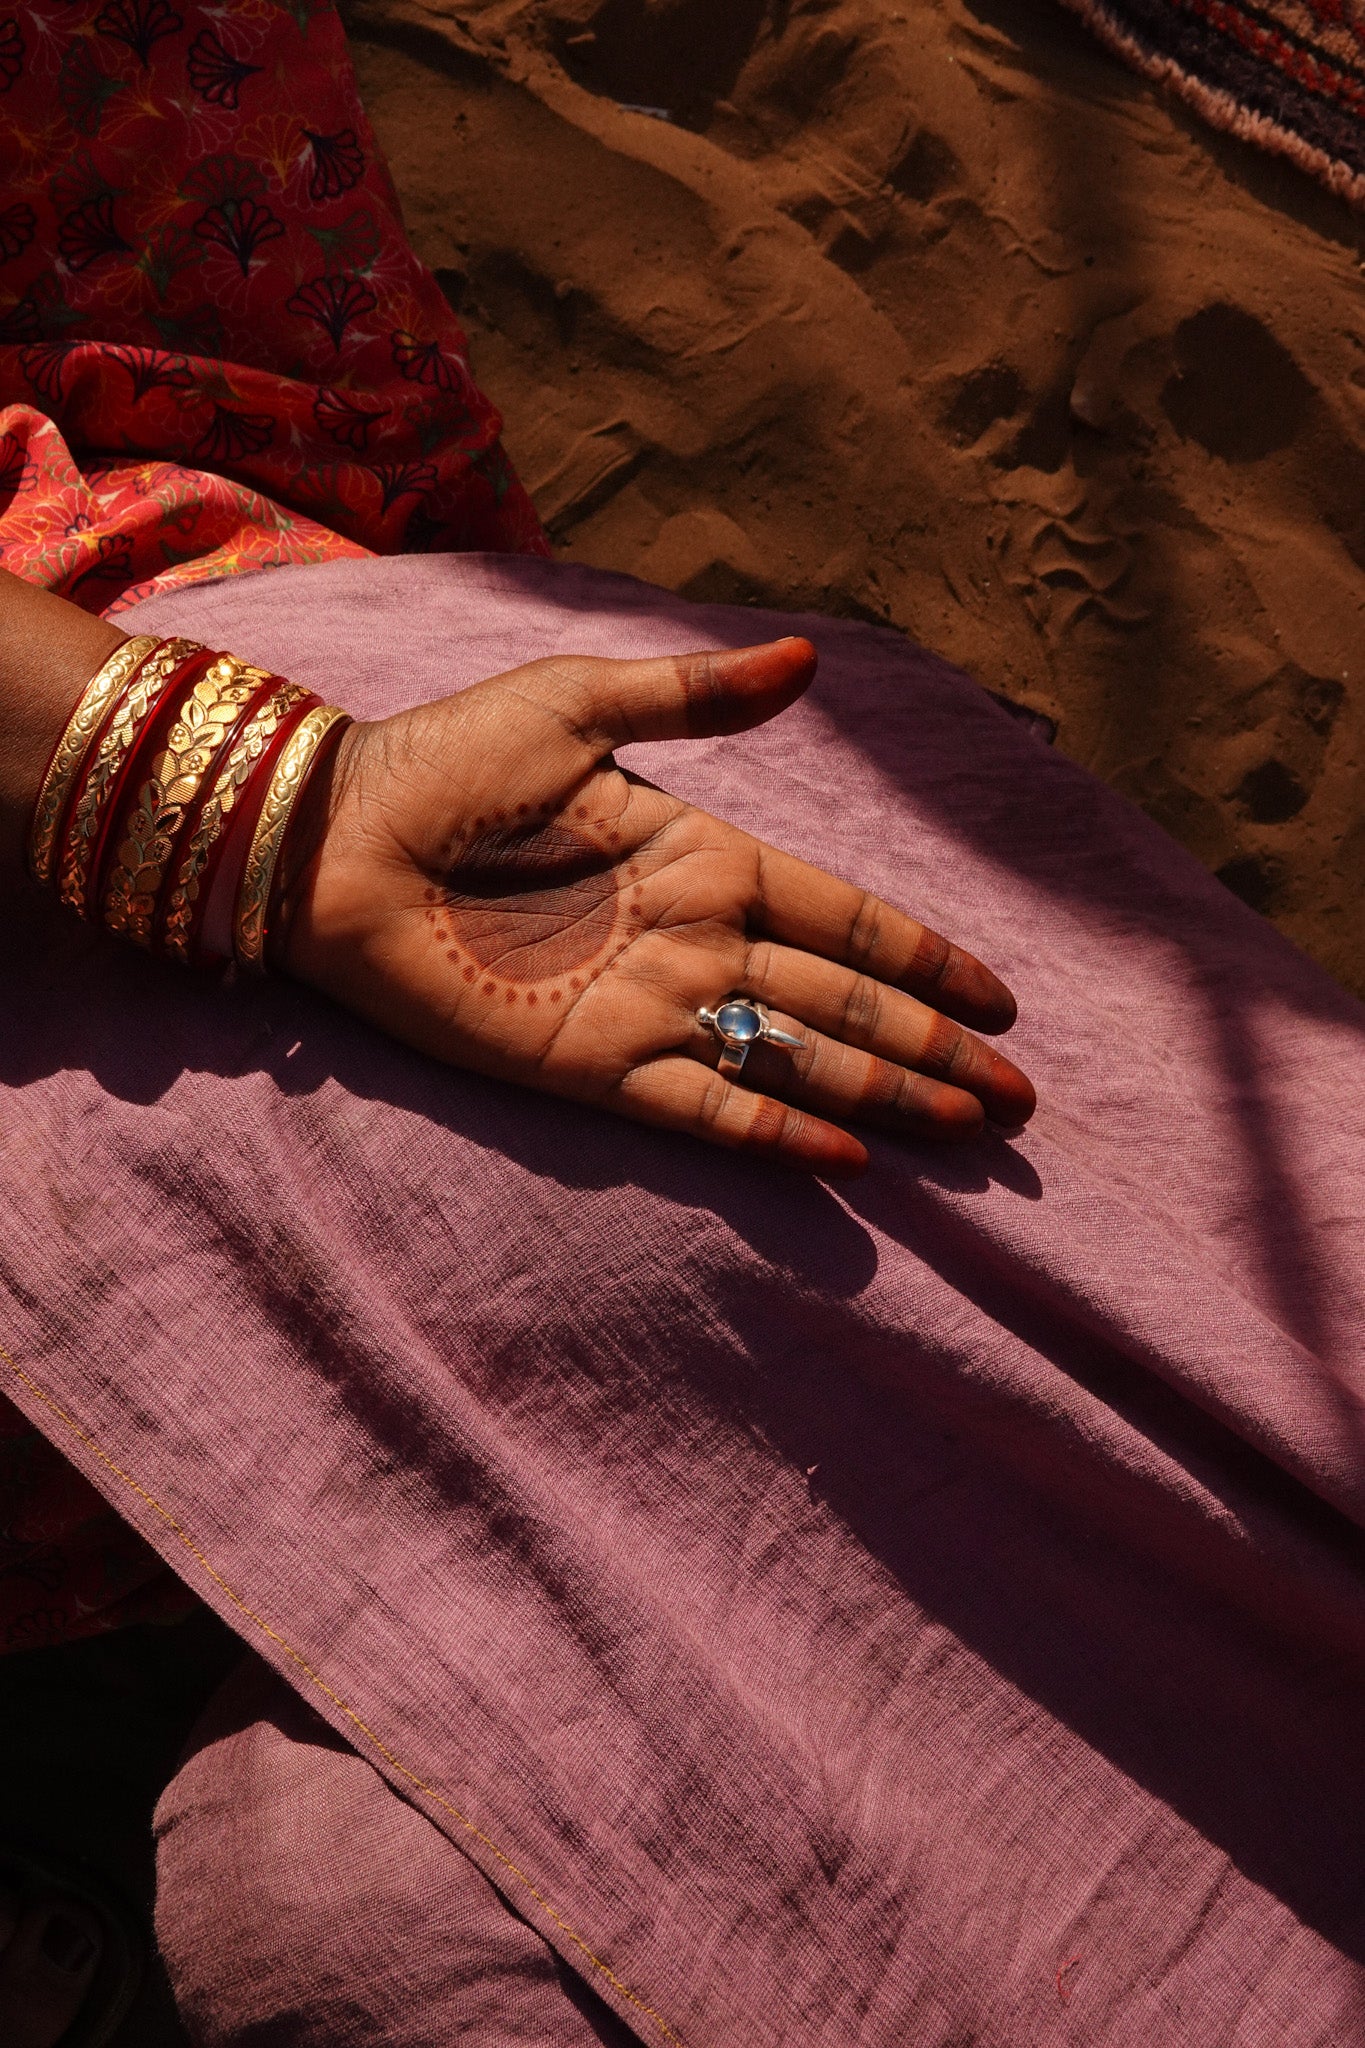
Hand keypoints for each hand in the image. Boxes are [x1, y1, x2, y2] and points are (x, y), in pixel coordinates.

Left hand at [279, 638, 1034, 1175]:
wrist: (336, 839)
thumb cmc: (446, 762)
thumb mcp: (579, 705)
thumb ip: (698, 699)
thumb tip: (809, 661)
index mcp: (705, 856)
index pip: (846, 919)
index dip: (924, 959)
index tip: (999, 999)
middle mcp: (696, 941)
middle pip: (843, 1003)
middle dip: (933, 1050)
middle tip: (1015, 1101)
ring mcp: (651, 1008)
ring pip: (795, 1060)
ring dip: (884, 1095)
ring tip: (966, 1132)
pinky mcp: (593, 1065)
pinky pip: (704, 1105)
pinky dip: (774, 1132)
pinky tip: (847, 1159)